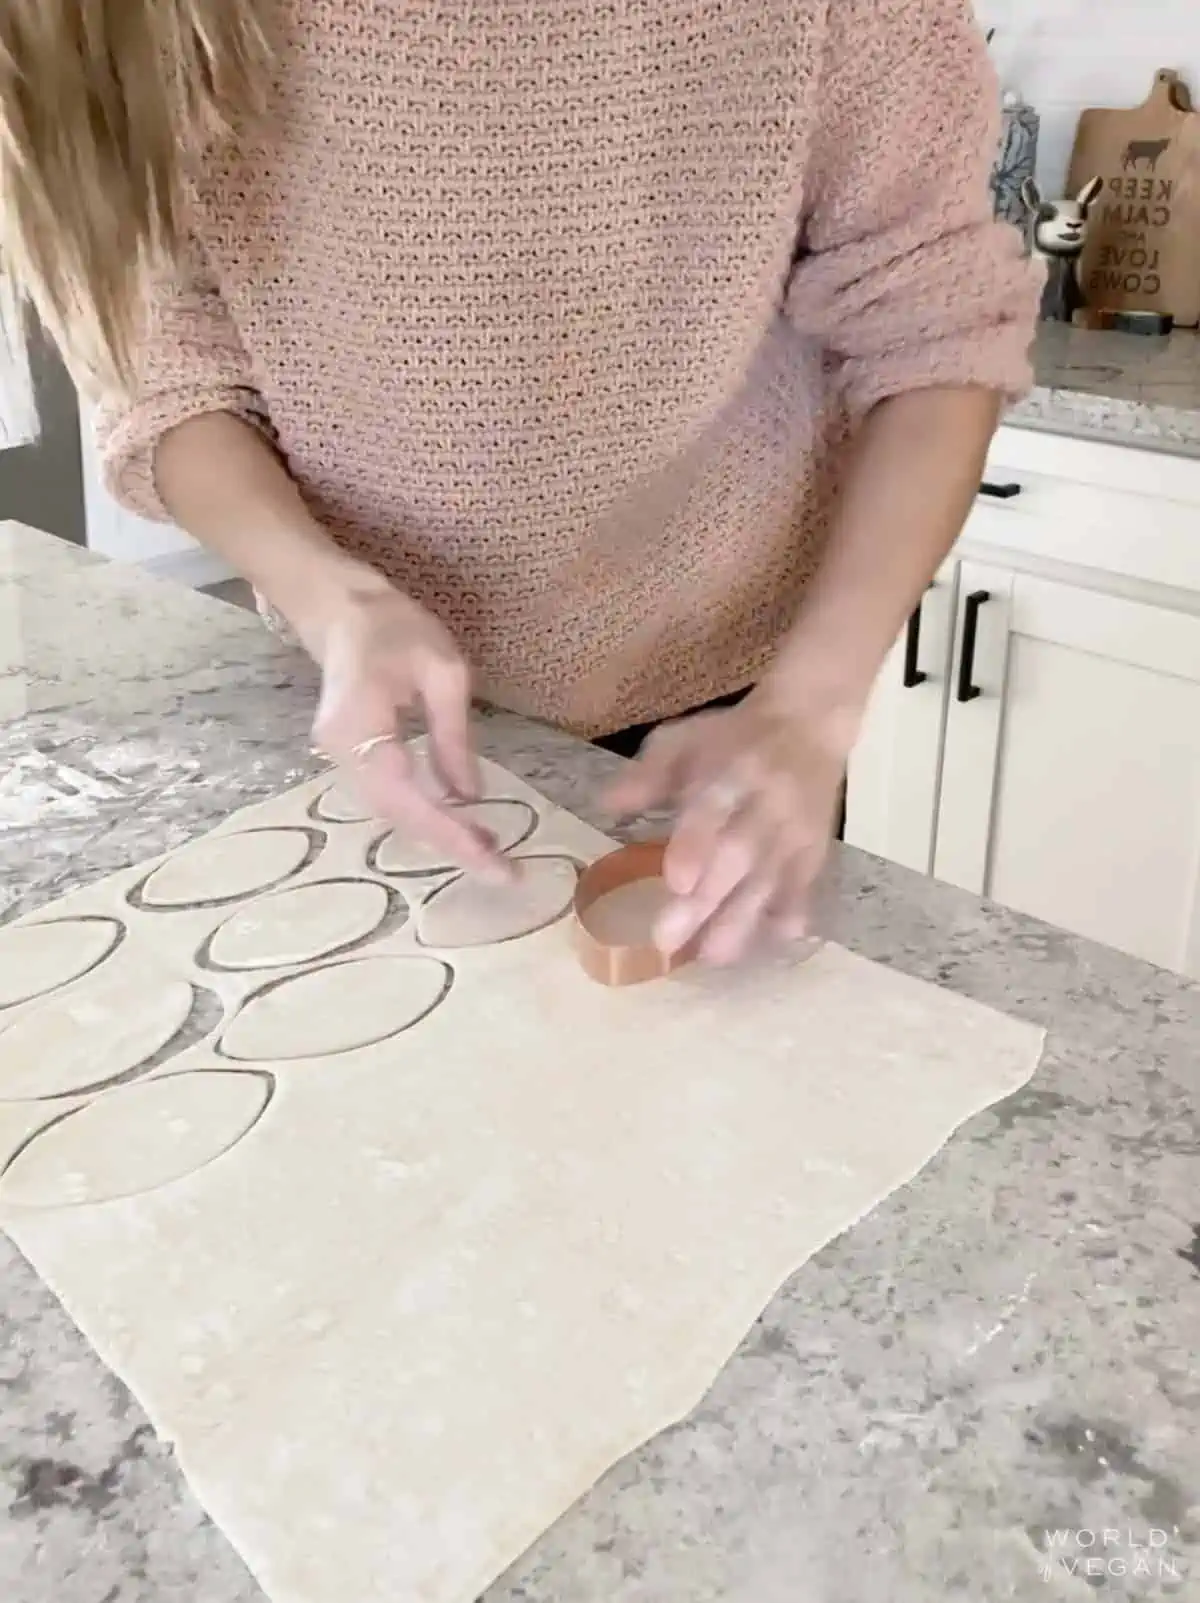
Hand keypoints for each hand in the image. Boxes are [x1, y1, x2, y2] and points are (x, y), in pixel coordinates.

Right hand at [303, 564, 510, 880]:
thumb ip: (454, 736)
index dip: (450, 834)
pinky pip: (387, 798)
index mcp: (360, 724)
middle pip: (396, 815)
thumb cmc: (396, 628)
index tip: (492, 861)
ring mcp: (336, 757)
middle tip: (503, 870)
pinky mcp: (347, 758)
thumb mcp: (443, 671)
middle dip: (449, 845)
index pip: (407, 796)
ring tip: (489, 852)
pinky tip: (459, 826)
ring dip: (437, 835)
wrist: (340, 609)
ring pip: (390, 812)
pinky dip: (423, 817)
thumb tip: (471, 796)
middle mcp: (339, 751)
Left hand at [604, 688, 851, 963]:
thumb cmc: (732, 737)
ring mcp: (795, 827)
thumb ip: (649, 774)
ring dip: (744, 918)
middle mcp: (768, 801)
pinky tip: (774, 941)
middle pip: (739, 854)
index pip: (714, 808)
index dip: (696, 845)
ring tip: (714, 956)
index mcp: (732, 769)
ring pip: (772, 877)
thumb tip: (607, 805)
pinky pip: (805, 883)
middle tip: (669, 941)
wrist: (810, 723)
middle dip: (707, 900)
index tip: (674, 882)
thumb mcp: (685, 739)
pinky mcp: (815, 846)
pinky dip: (791, 911)